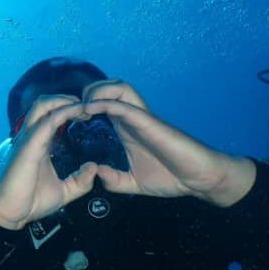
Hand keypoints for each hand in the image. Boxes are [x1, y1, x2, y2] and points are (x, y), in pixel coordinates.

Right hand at [0, 95, 99, 229]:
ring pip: (43, 105)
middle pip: (44, 104)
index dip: (68, 111)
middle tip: (87, 108)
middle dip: (66, 99)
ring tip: (83, 107)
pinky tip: (78, 113)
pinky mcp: (29, 145)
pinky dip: (64, 113)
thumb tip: (93, 168)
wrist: (11, 213)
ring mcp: (29, 139)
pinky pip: (47, 122)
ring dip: (64, 101)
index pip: (50, 117)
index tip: (88, 116)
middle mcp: (32, 137)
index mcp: (39, 144)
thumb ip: (79, 181)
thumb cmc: (31, 202)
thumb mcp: (63, 192)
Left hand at [80, 80, 255, 206]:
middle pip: (110, 87)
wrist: (200, 180)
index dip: (83, 106)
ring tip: (82, 107)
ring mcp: (142, 118)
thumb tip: (97, 174)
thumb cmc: (172, 177)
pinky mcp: (150, 122)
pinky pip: (125, 105)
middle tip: (74, 109)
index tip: (68, 119)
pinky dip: (106, 102)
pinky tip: (90, 109)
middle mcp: (133, 118)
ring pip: (119, 86)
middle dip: (88, 91)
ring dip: (97, 91)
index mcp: (127, 128)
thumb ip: (115, 179)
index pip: (103, 104)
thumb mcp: (134, 182)